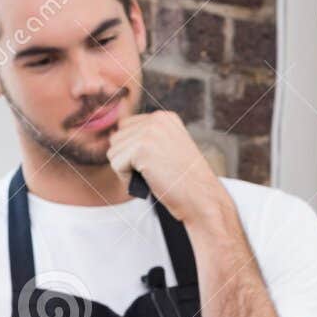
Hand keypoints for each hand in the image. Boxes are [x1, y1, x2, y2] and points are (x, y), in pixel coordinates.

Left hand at [106, 110, 229, 226]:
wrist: (202, 199)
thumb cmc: (185, 182)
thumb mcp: (168, 150)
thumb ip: (146, 138)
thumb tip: (113, 136)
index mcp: (164, 117)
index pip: (126, 127)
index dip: (132, 152)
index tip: (154, 165)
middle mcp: (157, 119)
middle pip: (117, 138)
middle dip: (127, 160)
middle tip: (151, 174)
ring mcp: (149, 132)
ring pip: (114, 151)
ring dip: (126, 170)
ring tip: (149, 178)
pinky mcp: (141, 148)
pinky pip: (115, 163)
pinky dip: (126, 179)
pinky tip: (146, 182)